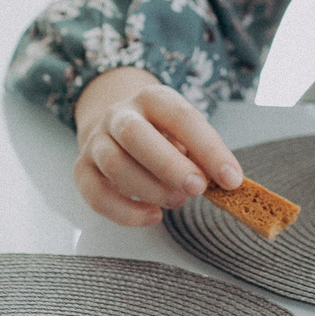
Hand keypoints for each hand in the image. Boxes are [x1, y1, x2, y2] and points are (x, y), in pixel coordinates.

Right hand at [71, 68, 241, 226]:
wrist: (116, 127)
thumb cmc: (161, 134)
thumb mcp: (184, 132)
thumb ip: (200, 153)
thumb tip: (224, 181)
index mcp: (152, 99)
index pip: (181, 117)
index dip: (209, 148)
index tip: (231, 178)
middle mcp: (119, 115)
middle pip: (136, 135)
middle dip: (169, 165)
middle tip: (198, 188)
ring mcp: (96, 141)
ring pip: (115, 165)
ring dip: (151, 189)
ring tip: (177, 200)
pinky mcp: (82, 170)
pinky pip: (96, 195)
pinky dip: (125, 212)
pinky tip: (152, 216)